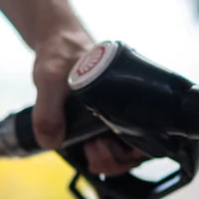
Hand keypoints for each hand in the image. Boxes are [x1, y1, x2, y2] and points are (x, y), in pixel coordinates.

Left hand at [32, 30, 144, 174]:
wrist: (57, 39)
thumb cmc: (63, 50)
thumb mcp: (50, 78)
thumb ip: (48, 110)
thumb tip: (52, 142)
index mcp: (131, 96)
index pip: (150, 136)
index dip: (133, 153)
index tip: (103, 147)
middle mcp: (131, 106)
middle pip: (140, 148)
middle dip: (118, 160)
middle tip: (93, 153)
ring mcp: (120, 113)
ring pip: (129, 148)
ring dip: (111, 159)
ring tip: (89, 152)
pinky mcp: (107, 117)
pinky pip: (116, 143)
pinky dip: (105, 153)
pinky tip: (88, 151)